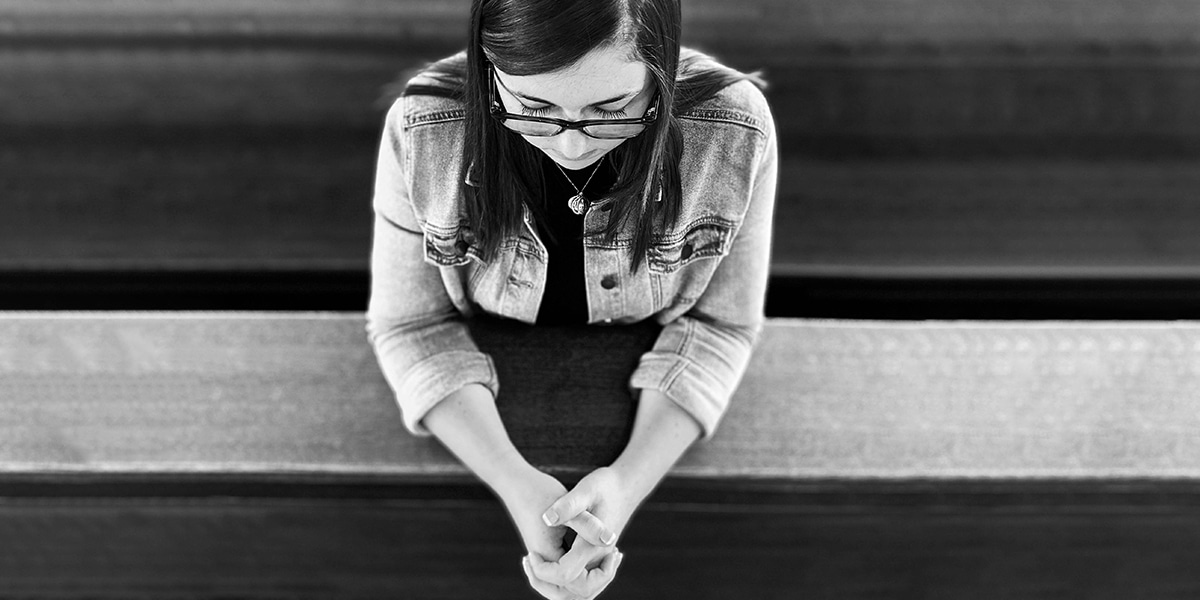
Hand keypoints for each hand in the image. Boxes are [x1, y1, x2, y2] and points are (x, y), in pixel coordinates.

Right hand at [500, 467, 621, 599]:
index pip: (573, 582)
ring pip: (569, 586)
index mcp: (547, 554)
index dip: (600, 573)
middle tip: (614, 557)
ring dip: (592, 578)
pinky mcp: (548, 551)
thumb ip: (587, 523)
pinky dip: (586, 569)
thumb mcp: (569, 502)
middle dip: (597, 581)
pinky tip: (601, 550)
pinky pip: (568, 572)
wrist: (516, 483)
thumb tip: (609, 539)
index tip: (614, 550)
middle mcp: (544, 560)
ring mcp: (545, 557)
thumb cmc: (539, 489)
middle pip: (569, 593)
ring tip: (611, 556)